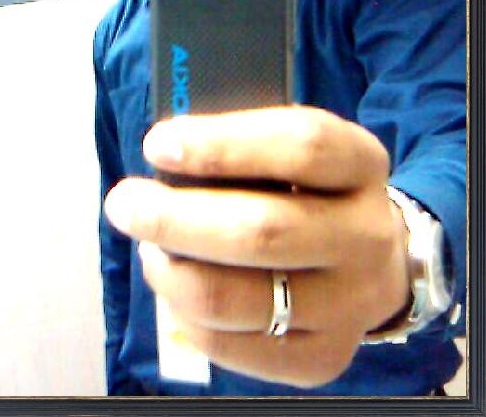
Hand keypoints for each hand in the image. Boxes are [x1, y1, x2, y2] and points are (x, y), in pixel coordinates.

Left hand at [104, 106, 409, 386]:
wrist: (375, 260)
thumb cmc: (311, 189)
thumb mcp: (296, 149)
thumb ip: (242, 145)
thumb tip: (164, 156)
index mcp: (361, 164)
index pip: (301, 145)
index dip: (222, 144)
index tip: (158, 144)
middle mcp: (366, 236)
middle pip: (261, 231)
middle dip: (173, 217)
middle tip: (125, 203)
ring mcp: (349, 304)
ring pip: (234, 297)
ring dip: (169, 270)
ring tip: (150, 247)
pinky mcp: (322, 356)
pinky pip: (230, 345)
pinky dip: (184, 314)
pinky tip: (176, 284)